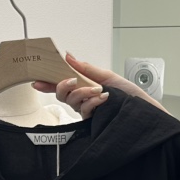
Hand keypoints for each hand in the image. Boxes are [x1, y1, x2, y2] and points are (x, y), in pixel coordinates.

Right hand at [33, 54, 161, 118]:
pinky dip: (92, 102)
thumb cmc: (130, 95)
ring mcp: (88, 112)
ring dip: (83, 93)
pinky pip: (84, 111)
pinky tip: (103, 98)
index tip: (36, 81)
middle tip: (74, 80)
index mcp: (85, 87)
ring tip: (99, 90)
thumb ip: (86, 68)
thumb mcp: (108, 76)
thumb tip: (68, 57)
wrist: (144, 111)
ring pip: (73, 102)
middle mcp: (84, 101)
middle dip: (65, 85)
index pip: (62, 86)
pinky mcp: (93, 122)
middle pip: (62, 94)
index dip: (47, 84)